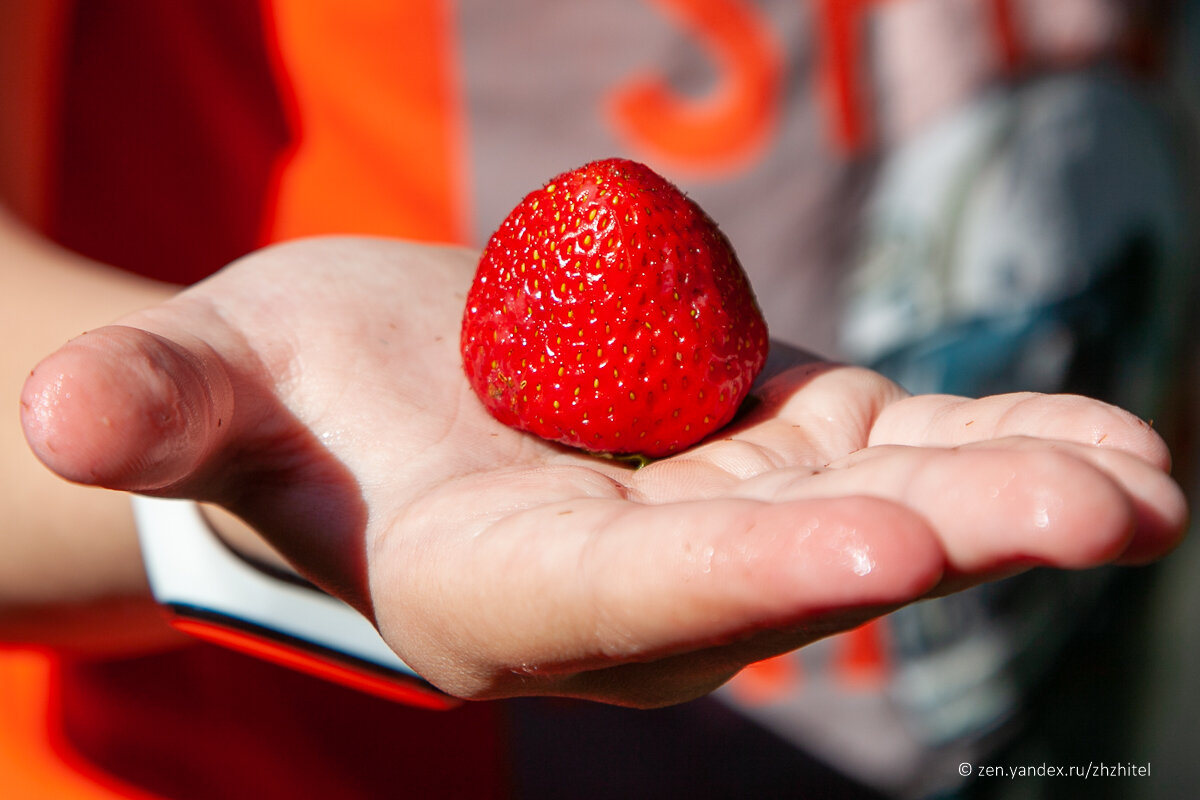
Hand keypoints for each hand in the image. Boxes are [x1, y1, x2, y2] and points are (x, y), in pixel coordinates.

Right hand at [21, 237, 1186, 706]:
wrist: (363, 398)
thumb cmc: (275, 405)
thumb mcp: (206, 393)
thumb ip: (157, 412)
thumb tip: (57, 418)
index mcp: (502, 583)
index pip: (634, 595)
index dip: (747, 574)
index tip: (884, 549)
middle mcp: (631, 576)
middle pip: (799, 564)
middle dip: (949, 543)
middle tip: (1110, 514)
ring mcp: (714, 507)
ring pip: (874, 506)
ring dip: (1012, 495)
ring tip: (1150, 488)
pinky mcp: (758, 443)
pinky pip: (887, 449)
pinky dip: (991, 446)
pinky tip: (1109, 444)